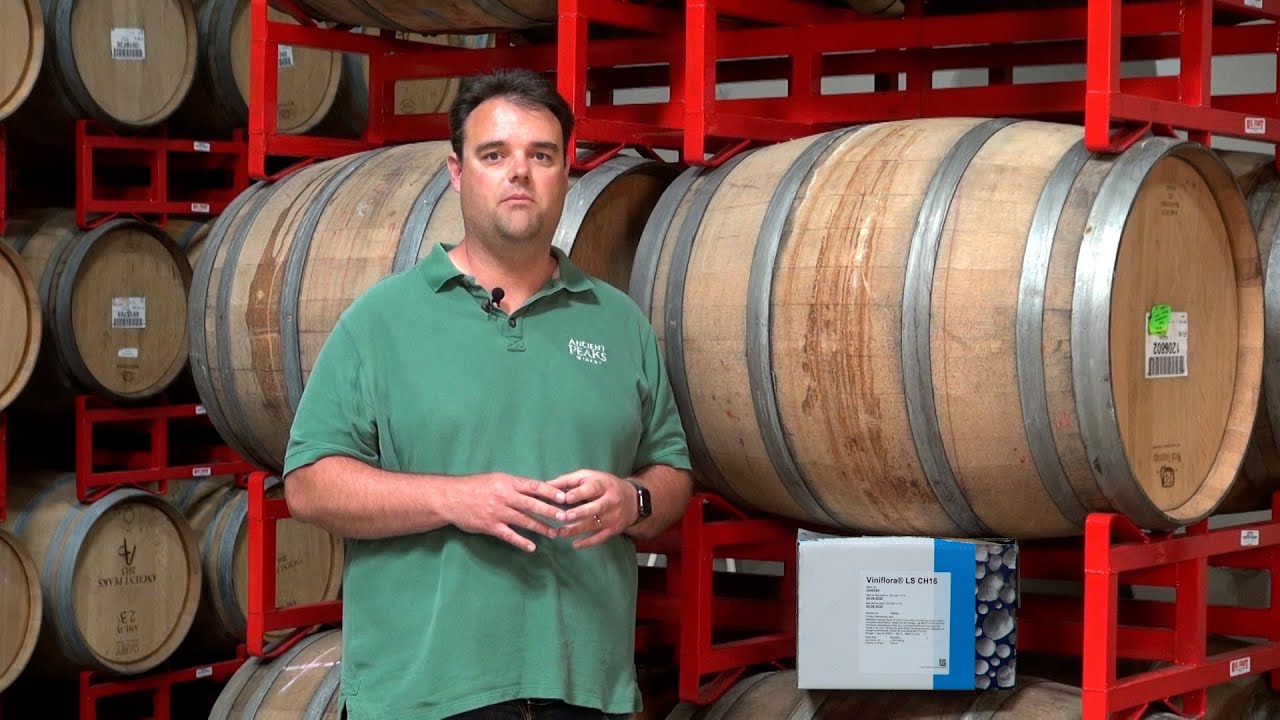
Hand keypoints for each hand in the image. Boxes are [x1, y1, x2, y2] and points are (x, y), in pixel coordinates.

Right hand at [443, 473, 566, 552]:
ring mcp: (498, 512)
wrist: (450, 498)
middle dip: (550, 511)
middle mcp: (504, 497)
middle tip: (565, 517)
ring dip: (541, 527)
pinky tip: (532, 547)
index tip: (564, 497)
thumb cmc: (474, 487)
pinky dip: (521, 542)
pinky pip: (509, 536)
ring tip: (554, 533)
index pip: (534, 486)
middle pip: (532, 504)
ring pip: (524, 521)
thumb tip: (535, 489)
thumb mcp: (495, 480)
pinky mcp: (490, 526)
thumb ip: (514, 485)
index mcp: (507, 483)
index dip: (550, 492)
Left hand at [548, 469, 638, 549]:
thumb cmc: (604, 485)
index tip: (564, 498)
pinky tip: (575, 544)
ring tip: (560, 533)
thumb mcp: (589, 477)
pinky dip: (587, 542)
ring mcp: (613, 516)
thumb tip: (545, 484)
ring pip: (595, 524)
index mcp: (604, 485)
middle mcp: (611, 500)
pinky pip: (600, 538)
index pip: (592, 488)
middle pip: (595, 507)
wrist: (633, 500)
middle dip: (579, 513)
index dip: (578, 493)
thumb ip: (568, 481)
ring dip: (577, 529)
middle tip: (562, 517)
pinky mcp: (614, 529)